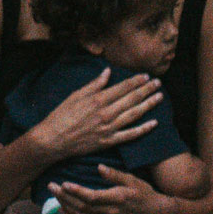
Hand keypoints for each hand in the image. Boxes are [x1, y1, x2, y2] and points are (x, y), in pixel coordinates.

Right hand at [31, 68, 163, 161]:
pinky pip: (130, 135)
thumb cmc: (60, 116)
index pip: (122, 88)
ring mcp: (108, 128)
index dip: (136, 81)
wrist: (52, 140)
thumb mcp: (75, 96)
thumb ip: (94, 85)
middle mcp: (106, 113)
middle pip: (131, 99)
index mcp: (97, 100)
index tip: (146, 76)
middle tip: (158, 83)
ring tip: (160, 97)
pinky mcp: (108, 141)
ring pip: (134, 114)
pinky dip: (143, 129)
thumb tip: (107, 72)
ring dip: (149, 105)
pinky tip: (154, 123)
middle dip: (146, 90)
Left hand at [48, 165, 171, 213]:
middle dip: (64, 197)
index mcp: (116, 199)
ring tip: (55, 194)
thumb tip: (99, 167)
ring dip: (65, 206)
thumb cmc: (142, 191)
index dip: (76, 192)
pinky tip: (62, 210)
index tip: (64, 184)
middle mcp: (109, 212)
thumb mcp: (132, 179)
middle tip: (52, 186)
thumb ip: (115, 175)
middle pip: (81, 207)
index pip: (92, 197)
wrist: (152, 210)